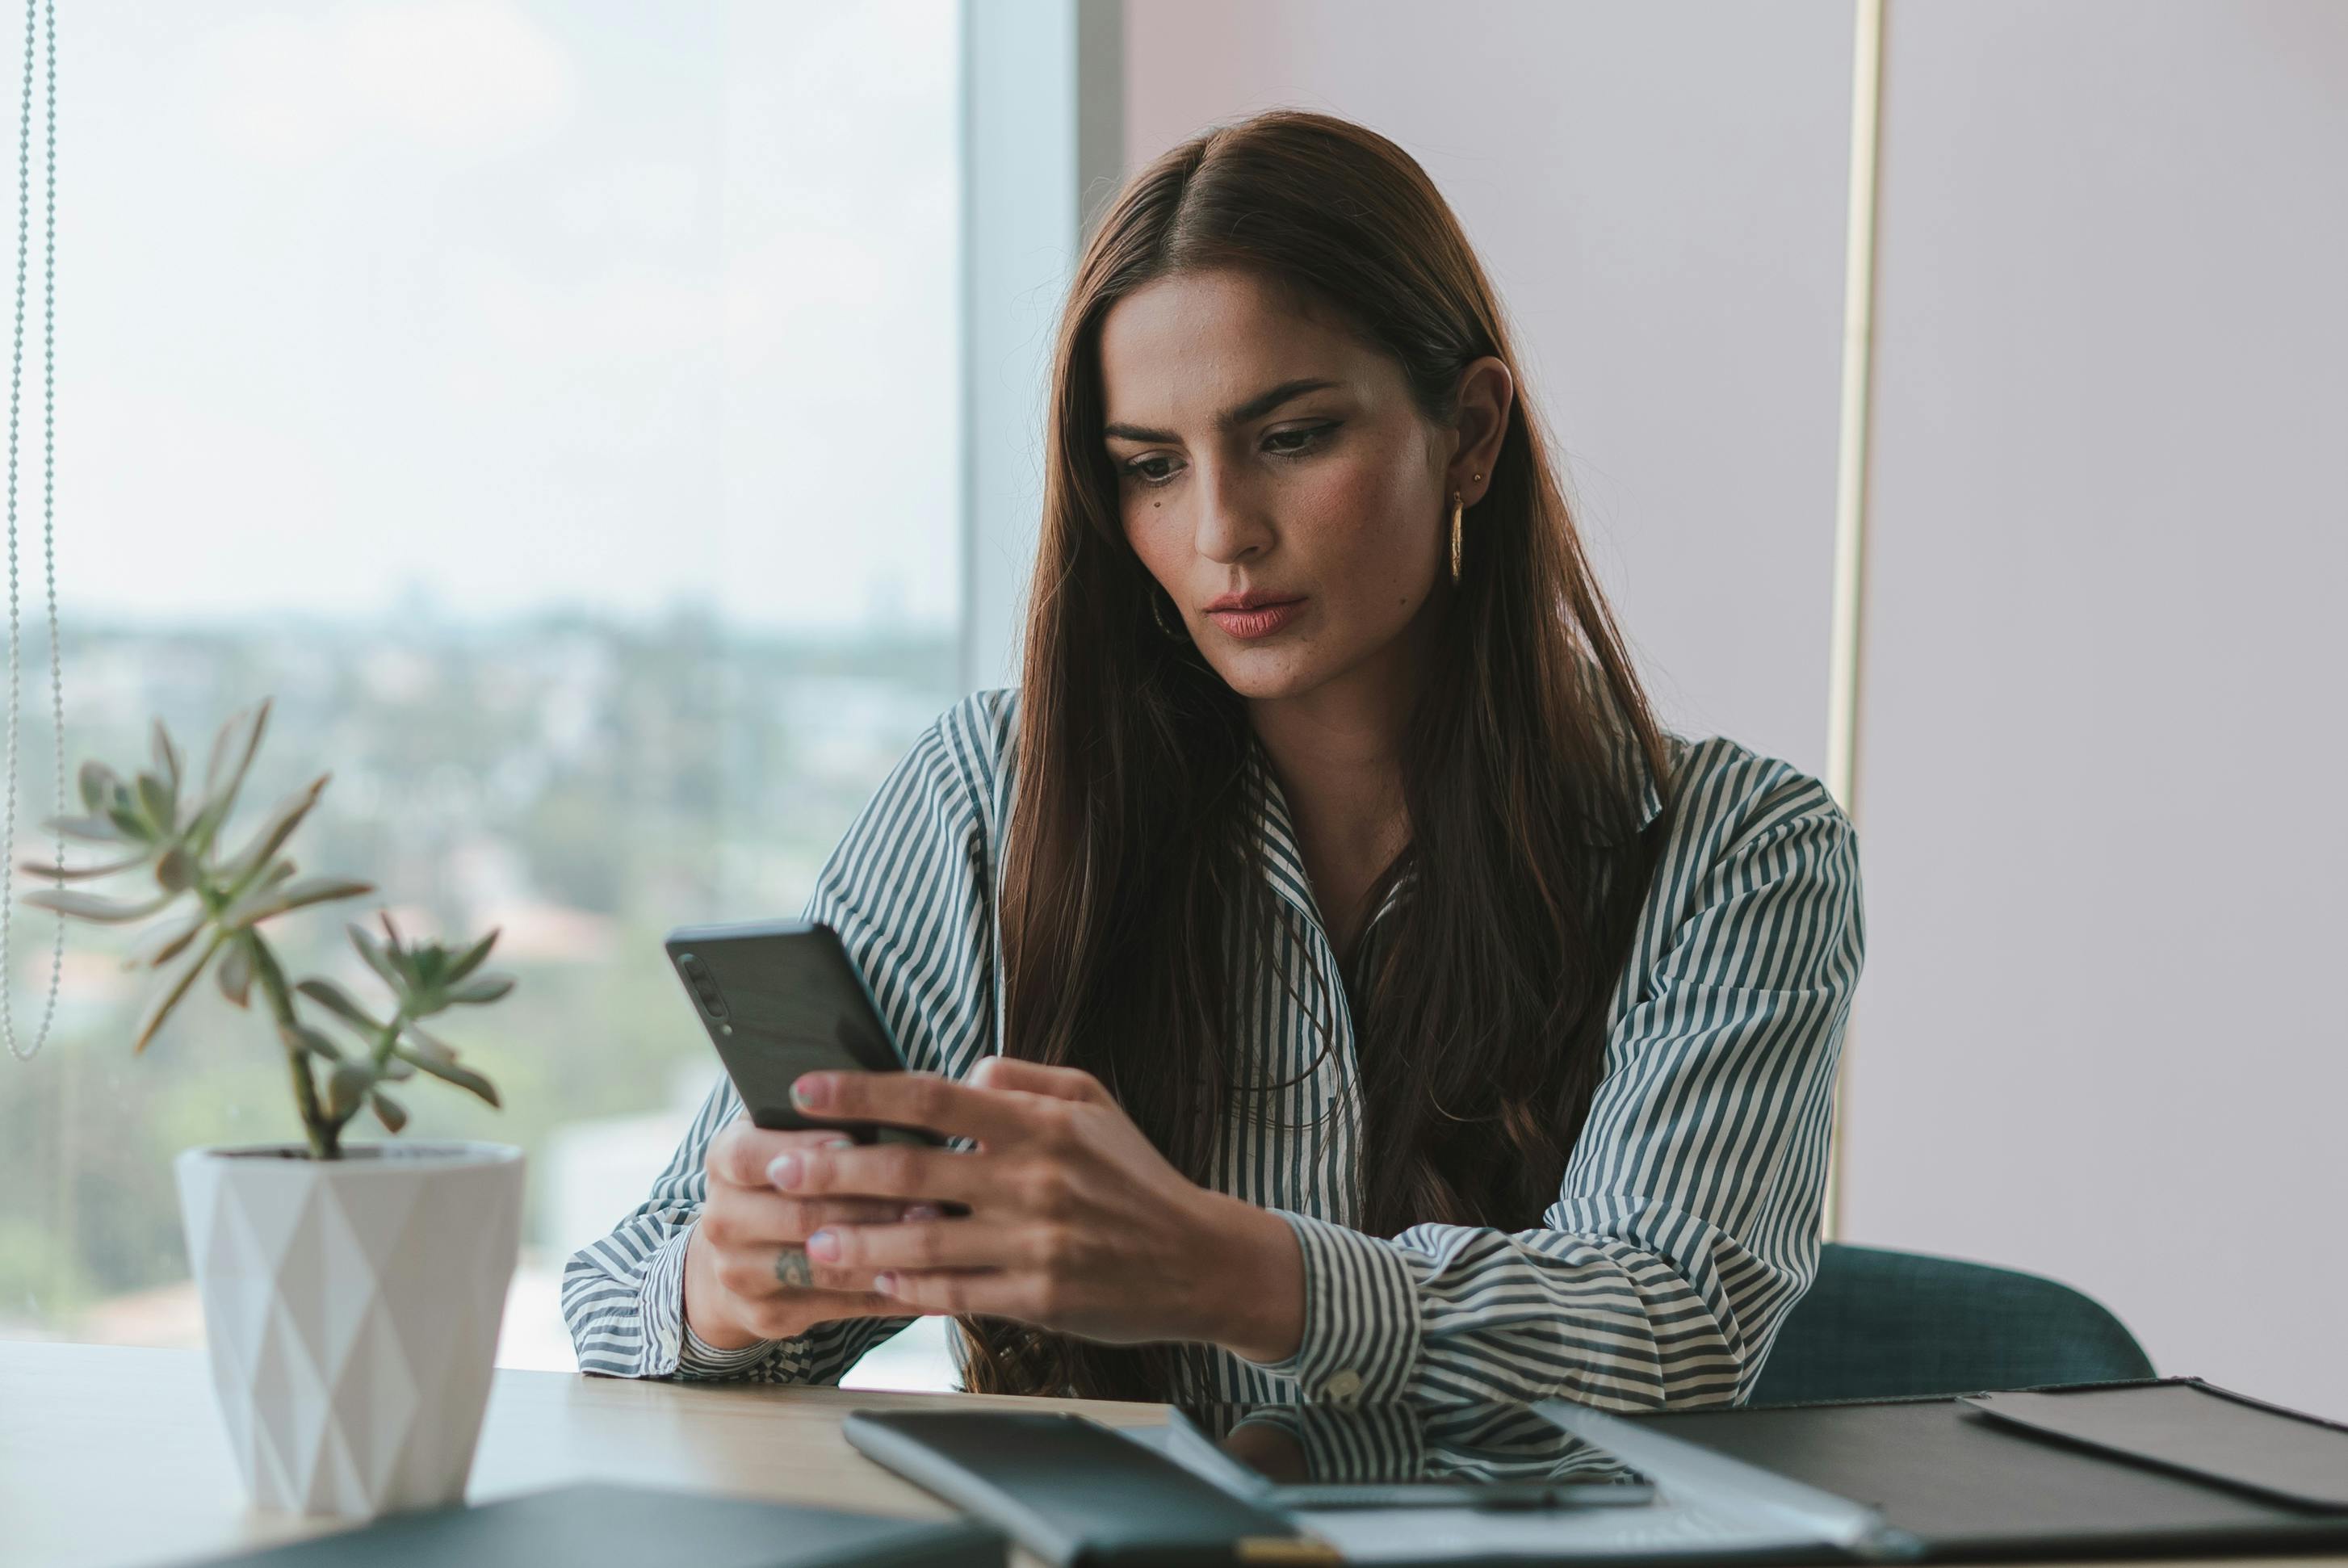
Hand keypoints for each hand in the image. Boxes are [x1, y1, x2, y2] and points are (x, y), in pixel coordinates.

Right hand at [682, 1116, 930, 1349]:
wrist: (738, 1250)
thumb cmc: (787, 1172)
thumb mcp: (789, 1132)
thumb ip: (825, 1116)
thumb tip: (891, 1098)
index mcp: (725, 1160)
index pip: (752, 1156)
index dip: (808, 1152)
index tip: (858, 1143)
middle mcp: (722, 1219)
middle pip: (797, 1216)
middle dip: (869, 1208)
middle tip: (931, 1199)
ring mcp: (738, 1273)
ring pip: (821, 1267)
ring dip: (885, 1254)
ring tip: (938, 1238)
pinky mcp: (765, 1315)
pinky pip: (836, 1308)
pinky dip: (886, 1296)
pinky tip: (930, 1284)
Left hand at [771, 1058, 1305, 1360]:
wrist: (1200, 1259)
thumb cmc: (1135, 1175)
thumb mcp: (1092, 1100)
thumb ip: (1020, 1079)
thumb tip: (958, 1072)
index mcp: (1039, 1123)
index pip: (932, 1096)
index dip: (862, 1092)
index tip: (804, 1089)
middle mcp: (1032, 1178)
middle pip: (911, 1168)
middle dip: (833, 1169)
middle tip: (779, 1170)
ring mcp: (1034, 1241)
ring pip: (922, 1238)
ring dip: (856, 1239)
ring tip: (810, 1239)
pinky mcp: (1039, 1296)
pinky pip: (956, 1292)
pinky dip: (909, 1286)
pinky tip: (874, 1279)